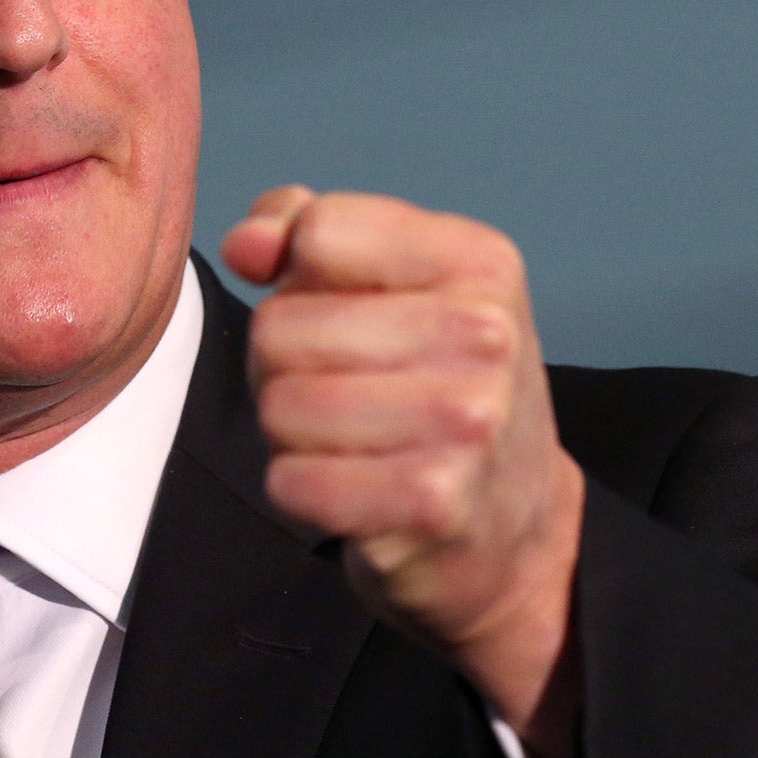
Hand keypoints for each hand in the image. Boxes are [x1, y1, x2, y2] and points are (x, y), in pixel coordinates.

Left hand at [222, 187, 584, 757]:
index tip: (341, 311)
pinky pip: (293, 481)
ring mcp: (467, 421)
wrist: (510, 528)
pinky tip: (353, 488)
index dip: (298, 277)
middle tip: (342, 391)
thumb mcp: (391, 282)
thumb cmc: (433, 387)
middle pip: (280, 326)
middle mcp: (484, 333)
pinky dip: (300, 491)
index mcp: (477, 260)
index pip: (318, 231)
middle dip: (283, 365)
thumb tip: (247, 245)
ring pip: (280, 405)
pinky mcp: (433, 503)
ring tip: (350, 439)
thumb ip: (302, 229)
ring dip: (290, 433)